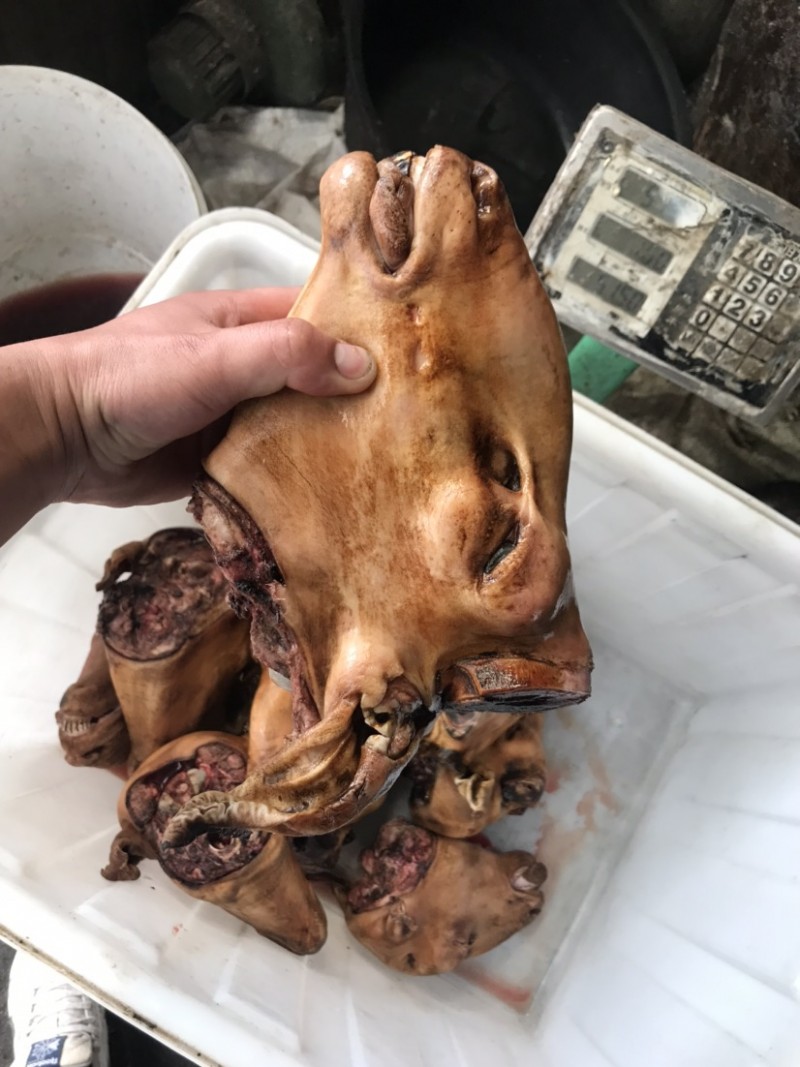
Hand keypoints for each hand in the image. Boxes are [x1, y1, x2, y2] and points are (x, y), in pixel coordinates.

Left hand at [1, 287, 373, 534]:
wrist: (62, 437)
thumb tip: (360, 366)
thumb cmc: (127, 379)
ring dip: (328, 444)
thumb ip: (284, 355)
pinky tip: (333, 496)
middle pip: (313, 378)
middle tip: (409, 423)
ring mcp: (232, 416)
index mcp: (241, 323)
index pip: (315, 318)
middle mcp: (242, 367)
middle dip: (353, 398)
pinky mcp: (220, 461)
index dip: (359, 334)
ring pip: (295, 427)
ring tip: (386, 464)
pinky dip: (296, 481)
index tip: (408, 358)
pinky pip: (270, 470)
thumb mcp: (213, 356)